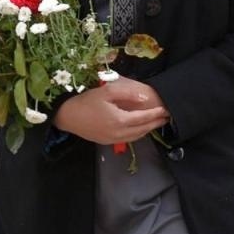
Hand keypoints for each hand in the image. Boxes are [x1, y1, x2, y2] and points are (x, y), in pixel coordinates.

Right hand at [52, 78, 169, 144]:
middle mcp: (118, 133)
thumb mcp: (106, 92)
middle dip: (155, 123)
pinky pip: (127, 139)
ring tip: (156, 123)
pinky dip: (137, 134)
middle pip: (142, 129)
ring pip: (136, 136)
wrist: (67, 116)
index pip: (143, 118)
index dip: (156, 114)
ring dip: (147, 130)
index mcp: (120, 120)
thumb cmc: (86, 101)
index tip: (166, 110)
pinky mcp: (106, 141)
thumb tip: (144, 98)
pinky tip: (139, 128)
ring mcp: (112, 139)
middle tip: (166, 117)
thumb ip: (127, 93)